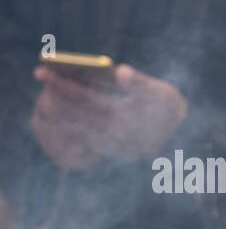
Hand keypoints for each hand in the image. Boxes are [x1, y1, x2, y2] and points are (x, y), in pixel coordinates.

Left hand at [31, 63, 188, 170]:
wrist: (183, 141)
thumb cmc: (167, 108)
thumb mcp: (163, 92)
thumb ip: (140, 82)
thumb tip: (120, 72)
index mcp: (131, 122)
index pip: (89, 102)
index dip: (64, 85)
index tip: (42, 70)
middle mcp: (119, 140)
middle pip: (77, 116)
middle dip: (56, 95)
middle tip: (40, 74)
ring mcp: (113, 151)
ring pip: (73, 133)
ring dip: (55, 112)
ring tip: (47, 93)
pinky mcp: (107, 158)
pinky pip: (75, 149)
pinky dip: (60, 133)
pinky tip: (53, 116)